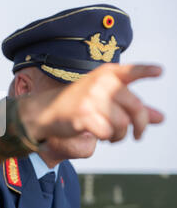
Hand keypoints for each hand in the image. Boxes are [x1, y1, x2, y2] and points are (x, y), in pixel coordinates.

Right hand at [19, 64, 163, 142]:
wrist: (45, 111)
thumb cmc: (77, 104)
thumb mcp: (104, 99)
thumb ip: (132, 107)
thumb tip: (161, 118)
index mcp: (106, 74)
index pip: (131, 71)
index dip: (146, 71)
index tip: (159, 71)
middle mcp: (100, 83)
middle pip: (135, 107)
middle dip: (140, 125)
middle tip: (139, 134)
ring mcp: (91, 99)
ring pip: (123, 123)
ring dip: (121, 134)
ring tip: (113, 135)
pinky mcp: (83, 115)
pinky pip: (108, 132)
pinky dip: (107, 137)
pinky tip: (101, 135)